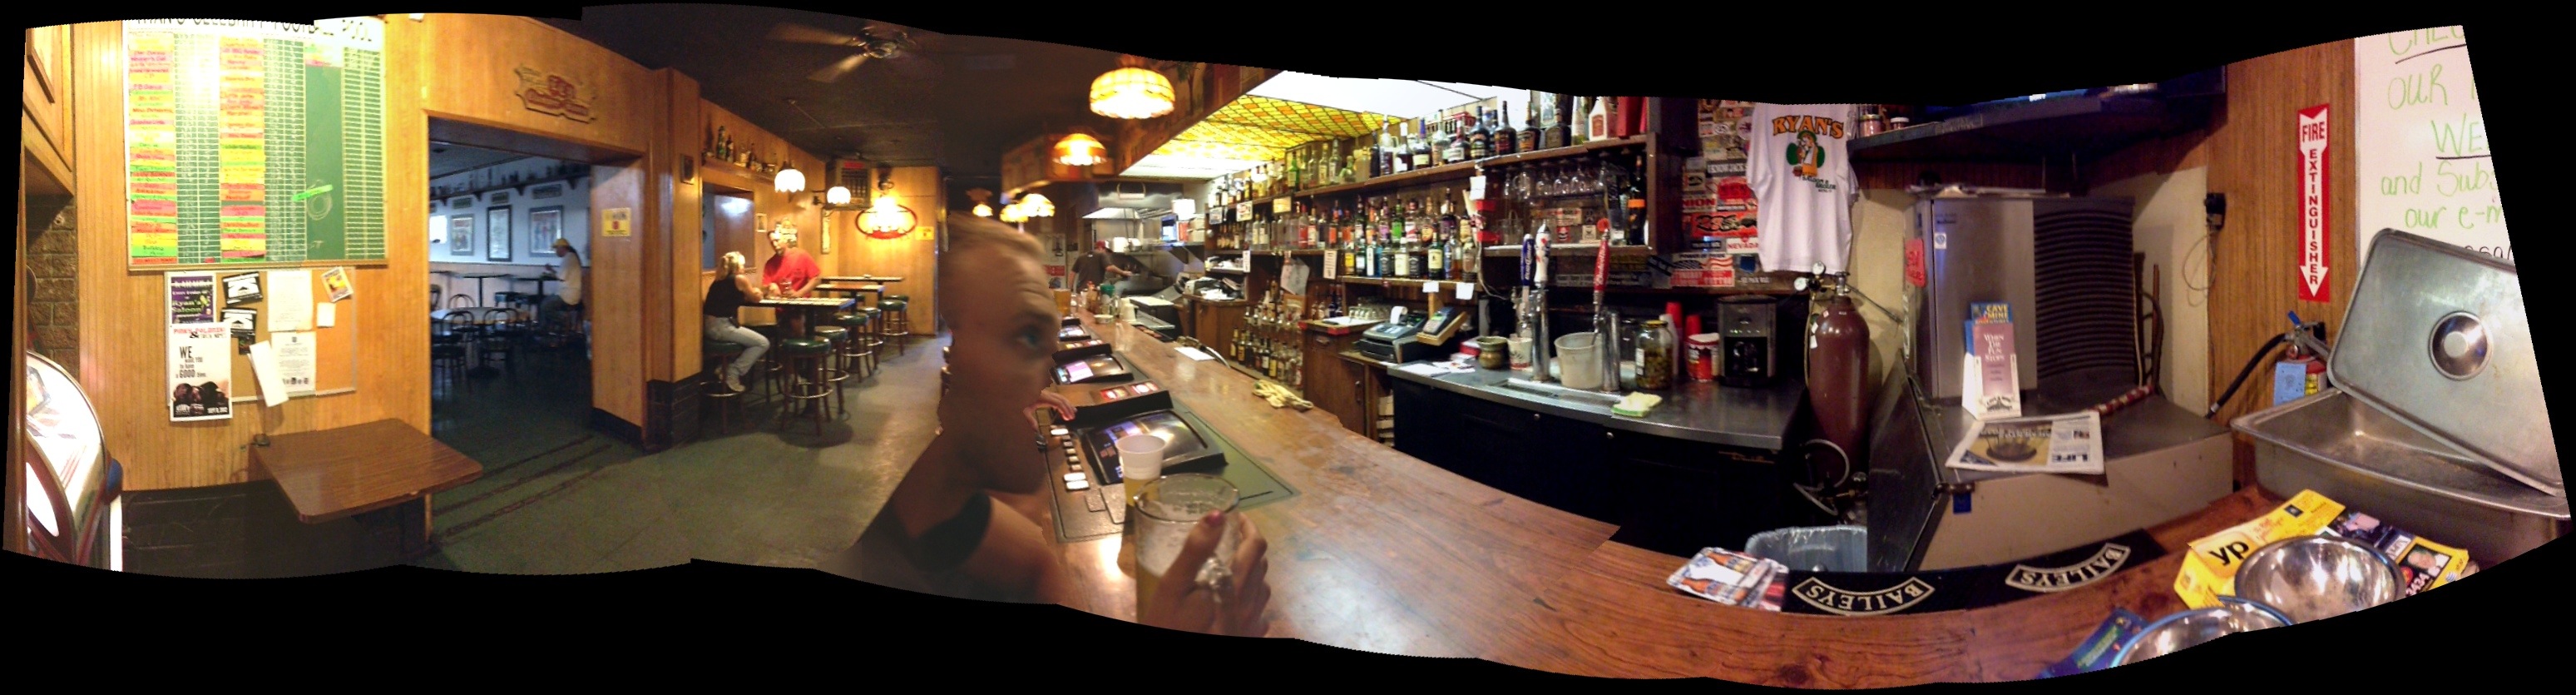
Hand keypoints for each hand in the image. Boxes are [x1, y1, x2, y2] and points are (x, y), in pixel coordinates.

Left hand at [1024, 390, 1075, 431]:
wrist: (1016, 392)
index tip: (1069, 417)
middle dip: (1068, 408)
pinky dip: (1062, 403)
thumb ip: (1030, 420)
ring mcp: (1046, 394)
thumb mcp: (1023, 411)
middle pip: (1061, 399)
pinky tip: (1062, 409)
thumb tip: (1035, 429)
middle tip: (1073, 417)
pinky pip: (1056, 398)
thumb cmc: (1019, 401)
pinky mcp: (1044, 395)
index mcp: (1043, 397)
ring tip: (1072, 413)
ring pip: (1060, 398)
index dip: (1065, 410)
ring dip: (1066, 405)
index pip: (1058, 403)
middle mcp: (1046, 394)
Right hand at [1137, 513, 1271, 636]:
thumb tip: (1217, 515)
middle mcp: (1250, 605)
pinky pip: (1259, 613)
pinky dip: (1251, 598)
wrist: (1173, 665)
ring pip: (1262, 588)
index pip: (1256, 546)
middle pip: (1261, 566)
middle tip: (1229, 539)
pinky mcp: (1247, 638)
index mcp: (1234, 587)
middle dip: (1249, 547)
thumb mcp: (1172, 587)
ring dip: (1252, 571)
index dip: (1249, 527)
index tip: (1236, 518)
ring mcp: (1251, 625)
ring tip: (1231, 566)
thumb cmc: (1167, 626)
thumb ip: (1195, 550)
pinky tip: (1235, 601)